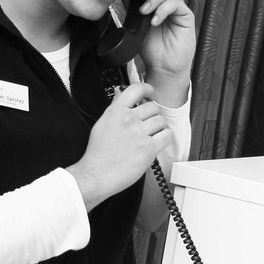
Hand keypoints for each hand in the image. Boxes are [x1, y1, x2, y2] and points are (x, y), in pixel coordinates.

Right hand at [66, 82, 168, 208]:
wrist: (96, 174)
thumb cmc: (97, 155)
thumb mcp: (101, 125)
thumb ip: (114, 110)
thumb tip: (121, 97)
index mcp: (116, 112)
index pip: (136, 89)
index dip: (147, 89)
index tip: (150, 92)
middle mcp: (128, 119)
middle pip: (152, 107)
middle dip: (152, 115)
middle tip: (148, 124)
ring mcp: (140, 133)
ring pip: (161, 121)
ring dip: (159, 128)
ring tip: (151, 136)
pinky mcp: (149, 148)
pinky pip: (167, 135)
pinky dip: (164, 138)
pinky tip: (157, 143)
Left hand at [130, 0, 195, 94]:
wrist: (162, 67)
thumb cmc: (150, 48)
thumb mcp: (136, 24)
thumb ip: (132, 8)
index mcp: (157, 1)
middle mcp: (169, 2)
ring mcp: (178, 8)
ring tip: (145, 13)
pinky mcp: (186, 17)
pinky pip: (176, 4)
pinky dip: (163, 10)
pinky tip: (155, 21)